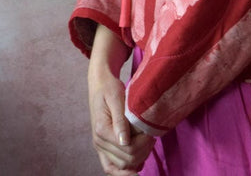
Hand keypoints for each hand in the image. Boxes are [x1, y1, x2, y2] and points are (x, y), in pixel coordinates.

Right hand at [88, 26, 154, 174]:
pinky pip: (112, 167)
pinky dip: (126, 169)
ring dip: (137, 159)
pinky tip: (139, 160)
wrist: (99, 83)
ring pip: (122, 166)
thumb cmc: (109, 87)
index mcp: (101, 130)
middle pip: (126, 160)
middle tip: (151, 136)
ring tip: (146, 142)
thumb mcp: (116, 97)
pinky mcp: (103, 147)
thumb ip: (120, 120)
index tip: (151, 132)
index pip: (127, 148)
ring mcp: (100, 146)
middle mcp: (98, 142)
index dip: (143, 143)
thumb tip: (124, 142)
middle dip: (143, 151)